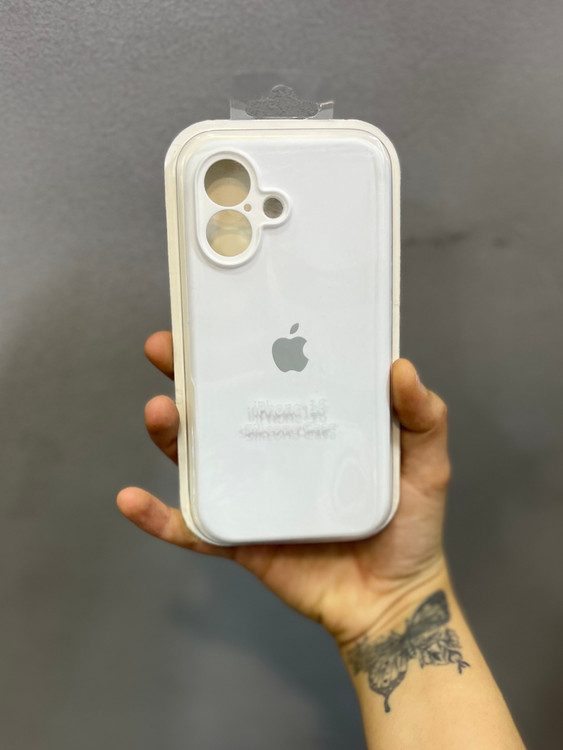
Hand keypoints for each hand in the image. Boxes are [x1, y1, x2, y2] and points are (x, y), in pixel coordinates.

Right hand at [117, 332, 451, 646]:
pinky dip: (159, 517)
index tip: (221, 318)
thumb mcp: (427, 464)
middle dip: (187, 375)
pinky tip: (131, 500)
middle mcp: (275, 451)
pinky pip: (192, 528)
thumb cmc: (411, 528)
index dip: (244, 347)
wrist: (391, 601)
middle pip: (221, 409)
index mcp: (311, 425)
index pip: (271, 377)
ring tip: (160, 411)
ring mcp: (253, 493)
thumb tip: (401, 367)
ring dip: (169, 434)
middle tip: (165, 348)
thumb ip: (425, 416)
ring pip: (198, 459)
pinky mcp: (240, 538)